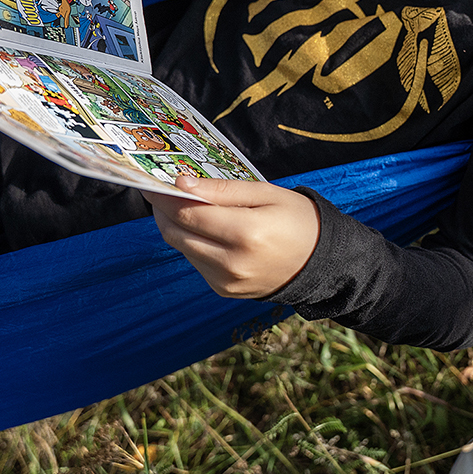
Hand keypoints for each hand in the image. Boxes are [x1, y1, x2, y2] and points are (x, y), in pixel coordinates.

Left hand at [142, 176, 320, 298]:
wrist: (320, 262)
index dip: (164, 197)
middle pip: (176, 234)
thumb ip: (222, 190)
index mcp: (246, 233)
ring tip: (182, 207)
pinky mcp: (224, 290)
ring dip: (175, 227)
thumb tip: (182, 185)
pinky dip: (192, 243)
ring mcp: (226, 281)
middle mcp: (232, 263)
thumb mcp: (265, 194)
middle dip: (162, 211)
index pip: (188, 214)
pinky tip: (204, 230)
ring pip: (182, 249)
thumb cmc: (296, 220)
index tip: (151, 183)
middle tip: (159, 192)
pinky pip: (196, 262)